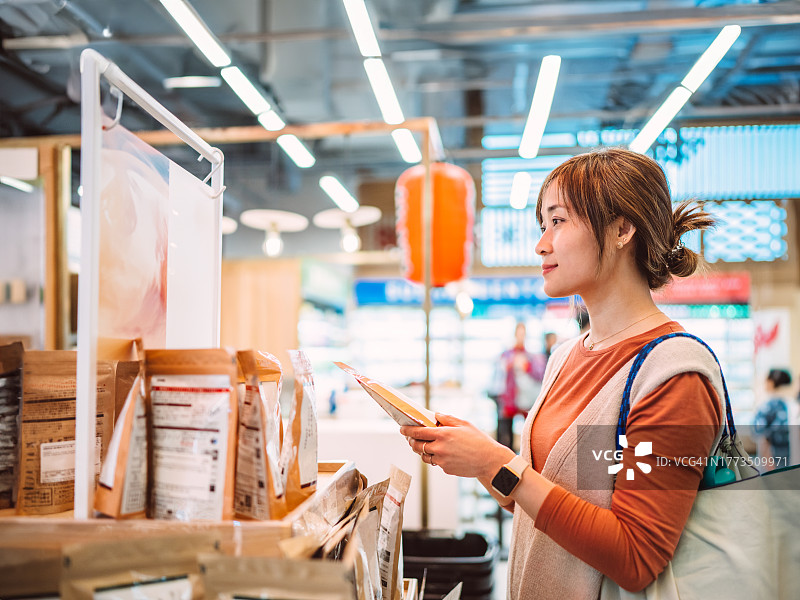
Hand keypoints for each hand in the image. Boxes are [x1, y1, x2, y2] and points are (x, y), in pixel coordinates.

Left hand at [400, 413, 514, 478]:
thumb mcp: (464, 424)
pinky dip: (435, 458)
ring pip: (424, 456)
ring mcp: (442, 460)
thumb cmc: (479, 440)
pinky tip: (442, 453)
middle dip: (411, 442)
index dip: (407, 431)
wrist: (489, 461)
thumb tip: (435, 415)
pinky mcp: (446, 469)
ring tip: (426, 446)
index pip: (418, 432)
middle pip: (417, 446)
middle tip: (411, 439)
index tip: (402, 429)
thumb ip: (447, 419)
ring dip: (422, 451)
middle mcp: (440, 448)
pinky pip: (436, 463)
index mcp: (443, 434)